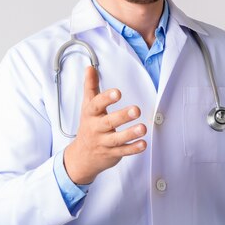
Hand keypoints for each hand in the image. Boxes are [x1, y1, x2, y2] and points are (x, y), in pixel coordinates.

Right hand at [63, 66, 146, 184]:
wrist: (81, 156)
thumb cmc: (88, 126)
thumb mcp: (87, 106)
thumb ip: (91, 86)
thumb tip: (90, 68)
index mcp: (91, 115)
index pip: (96, 105)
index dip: (106, 98)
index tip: (117, 93)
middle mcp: (96, 128)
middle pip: (108, 122)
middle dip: (122, 116)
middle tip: (136, 110)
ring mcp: (104, 142)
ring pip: (117, 139)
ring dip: (131, 134)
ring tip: (143, 128)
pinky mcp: (112, 154)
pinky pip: (123, 151)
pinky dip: (133, 148)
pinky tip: (143, 143)